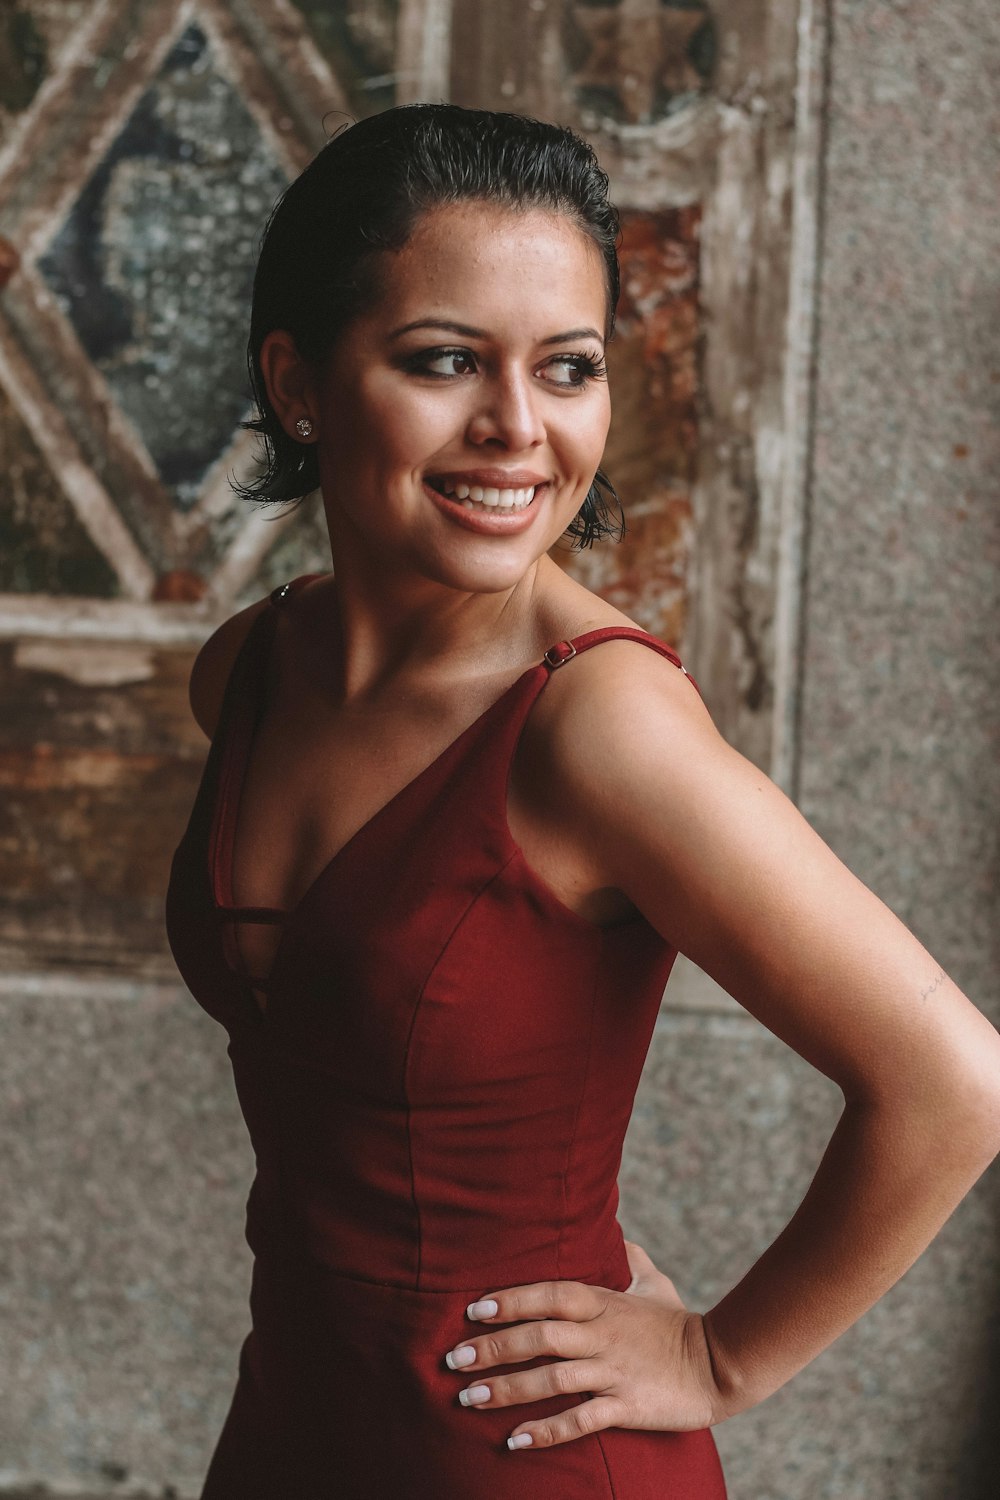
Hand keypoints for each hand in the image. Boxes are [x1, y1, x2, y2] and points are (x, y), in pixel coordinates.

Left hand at [442, 1240, 723, 1450]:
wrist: (720, 1365)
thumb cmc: (678, 1323)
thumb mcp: (654, 1282)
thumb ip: (628, 1258)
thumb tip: (615, 1232)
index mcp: (604, 1302)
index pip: (549, 1294)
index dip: (511, 1301)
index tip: (473, 1310)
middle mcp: (602, 1334)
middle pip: (540, 1337)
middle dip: (494, 1348)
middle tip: (453, 1359)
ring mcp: (613, 1371)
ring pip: (552, 1379)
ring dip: (507, 1390)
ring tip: (469, 1399)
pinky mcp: (627, 1407)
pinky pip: (580, 1420)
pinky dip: (546, 1432)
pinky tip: (514, 1442)